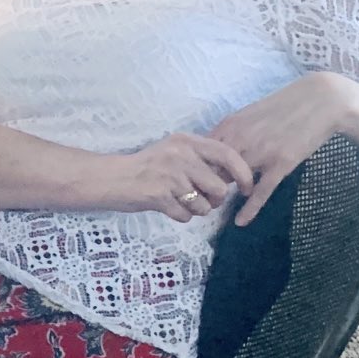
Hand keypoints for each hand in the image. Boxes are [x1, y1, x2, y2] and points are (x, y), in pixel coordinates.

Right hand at [114, 133, 254, 221]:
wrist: (111, 178)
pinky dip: (179, 216)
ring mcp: (170, 176)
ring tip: (178, 200)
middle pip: (219, 187)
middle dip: (214, 200)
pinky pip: (186, 216)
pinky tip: (166, 205)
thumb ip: (200, 159)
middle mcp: (180, 155)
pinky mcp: (160, 195)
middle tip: (199, 197)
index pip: (227, 154)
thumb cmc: (146, 166)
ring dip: (195, 210)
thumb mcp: (174, 152)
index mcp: (186, 141)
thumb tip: (232, 177)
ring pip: (204, 206)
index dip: (243, 173)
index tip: (247, 187)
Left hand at [210, 74, 353, 225]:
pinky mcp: (280, 165)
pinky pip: (260, 192)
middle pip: (212, 169)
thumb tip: (214, 147)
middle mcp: (240, 139)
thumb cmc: (283, 106)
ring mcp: (260, 153)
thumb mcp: (249, 114)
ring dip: (224, 194)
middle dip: (205, 183)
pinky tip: (240, 222)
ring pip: (233, 181)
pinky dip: (249, 209)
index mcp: (229, 125)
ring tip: (216, 204)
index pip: (201, 152)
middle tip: (201, 195)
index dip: (195, 167)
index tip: (191, 178)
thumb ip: (231, 132)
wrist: (319, 102)